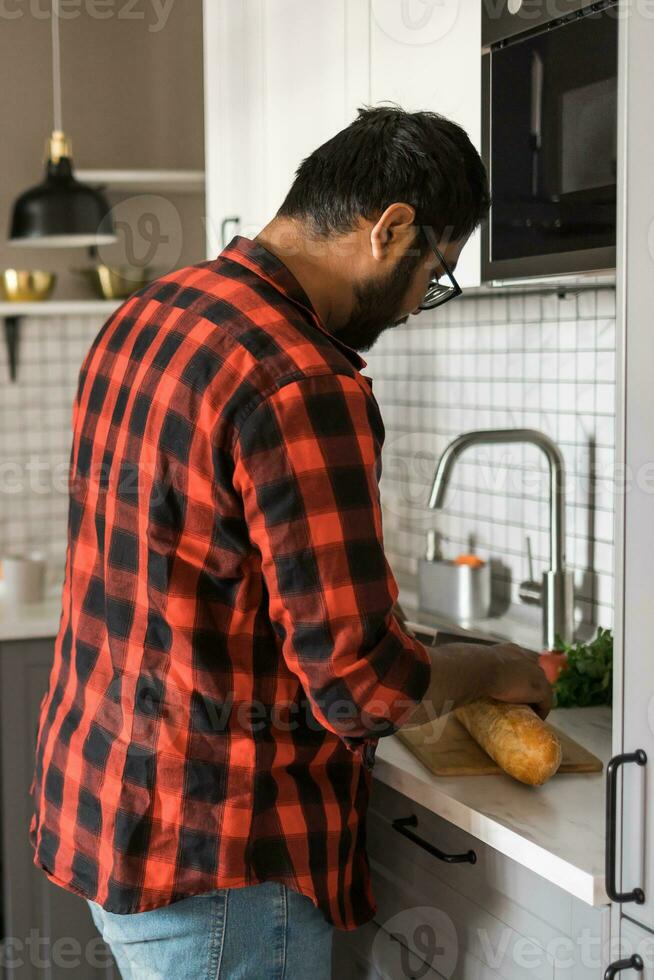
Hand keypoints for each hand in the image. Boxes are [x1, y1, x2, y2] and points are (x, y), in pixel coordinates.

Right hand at [403, 640, 551, 727]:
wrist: (472, 669)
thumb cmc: (460, 666)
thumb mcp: (455, 663)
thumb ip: (446, 668)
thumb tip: (421, 675)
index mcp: (504, 649)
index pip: (517, 660)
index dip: (516, 675)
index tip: (510, 688)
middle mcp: (522, 656)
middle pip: (533, 671)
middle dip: (530, 686)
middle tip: (521, 702)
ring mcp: (532, 671)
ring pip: (541, 687)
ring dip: (537, 701)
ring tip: (528, 714)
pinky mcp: (538, 687)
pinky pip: (546, 702)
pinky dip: (542, 712)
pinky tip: (536, 721)